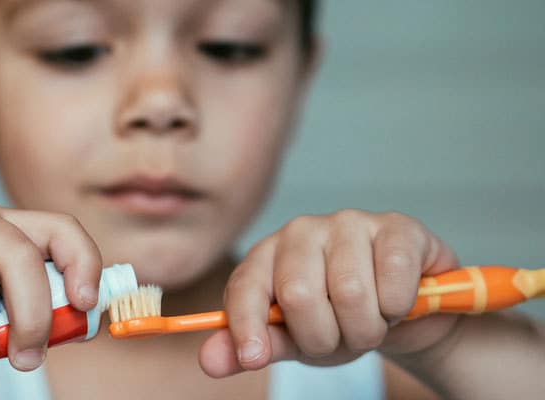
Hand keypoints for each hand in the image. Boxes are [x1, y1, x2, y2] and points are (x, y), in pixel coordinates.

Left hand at [198, 209, 460, 376]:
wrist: (402, 306)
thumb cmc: (337, 319)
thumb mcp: (293, 339)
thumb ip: (252, 347)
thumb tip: (209, 361)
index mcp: (267, 256)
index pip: (245, 287)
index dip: (246, 325)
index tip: (254, 358)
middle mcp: (302, 232)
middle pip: (299, 295)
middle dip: (324, 338)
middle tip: (341, 338)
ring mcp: (348, 223)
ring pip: (350, 293)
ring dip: (367, 328)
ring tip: (370, 320)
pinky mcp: (396, 227)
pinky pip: (393, 279)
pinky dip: (399, 308)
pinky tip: (397, 301)